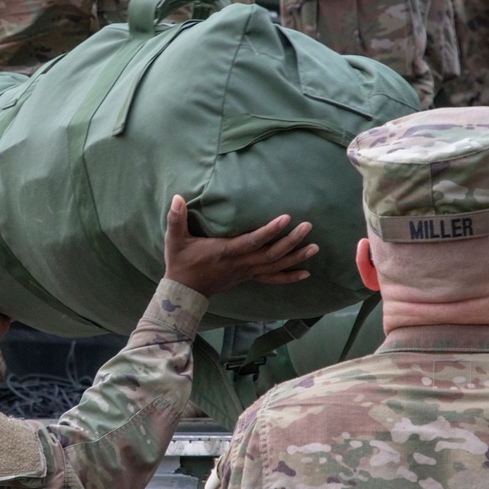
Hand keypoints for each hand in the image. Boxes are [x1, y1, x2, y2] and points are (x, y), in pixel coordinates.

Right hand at [163, 195, 318, 297]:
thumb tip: (177, 197)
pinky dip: (289, 276)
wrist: (184, 290)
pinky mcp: (248, 277)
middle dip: (291, 241)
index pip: (252, 241)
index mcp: (226, 251)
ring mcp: (246, 272)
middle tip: (307, 227)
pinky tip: (306, 273)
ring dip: (296, 257)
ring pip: (275, 266)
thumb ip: (176, 218)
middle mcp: (240, 263)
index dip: (270, 231)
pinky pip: (272, 278)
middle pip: (271, 254)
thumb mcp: (174, 239)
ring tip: (314, 247)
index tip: (286, 219)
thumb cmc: (180, 262)